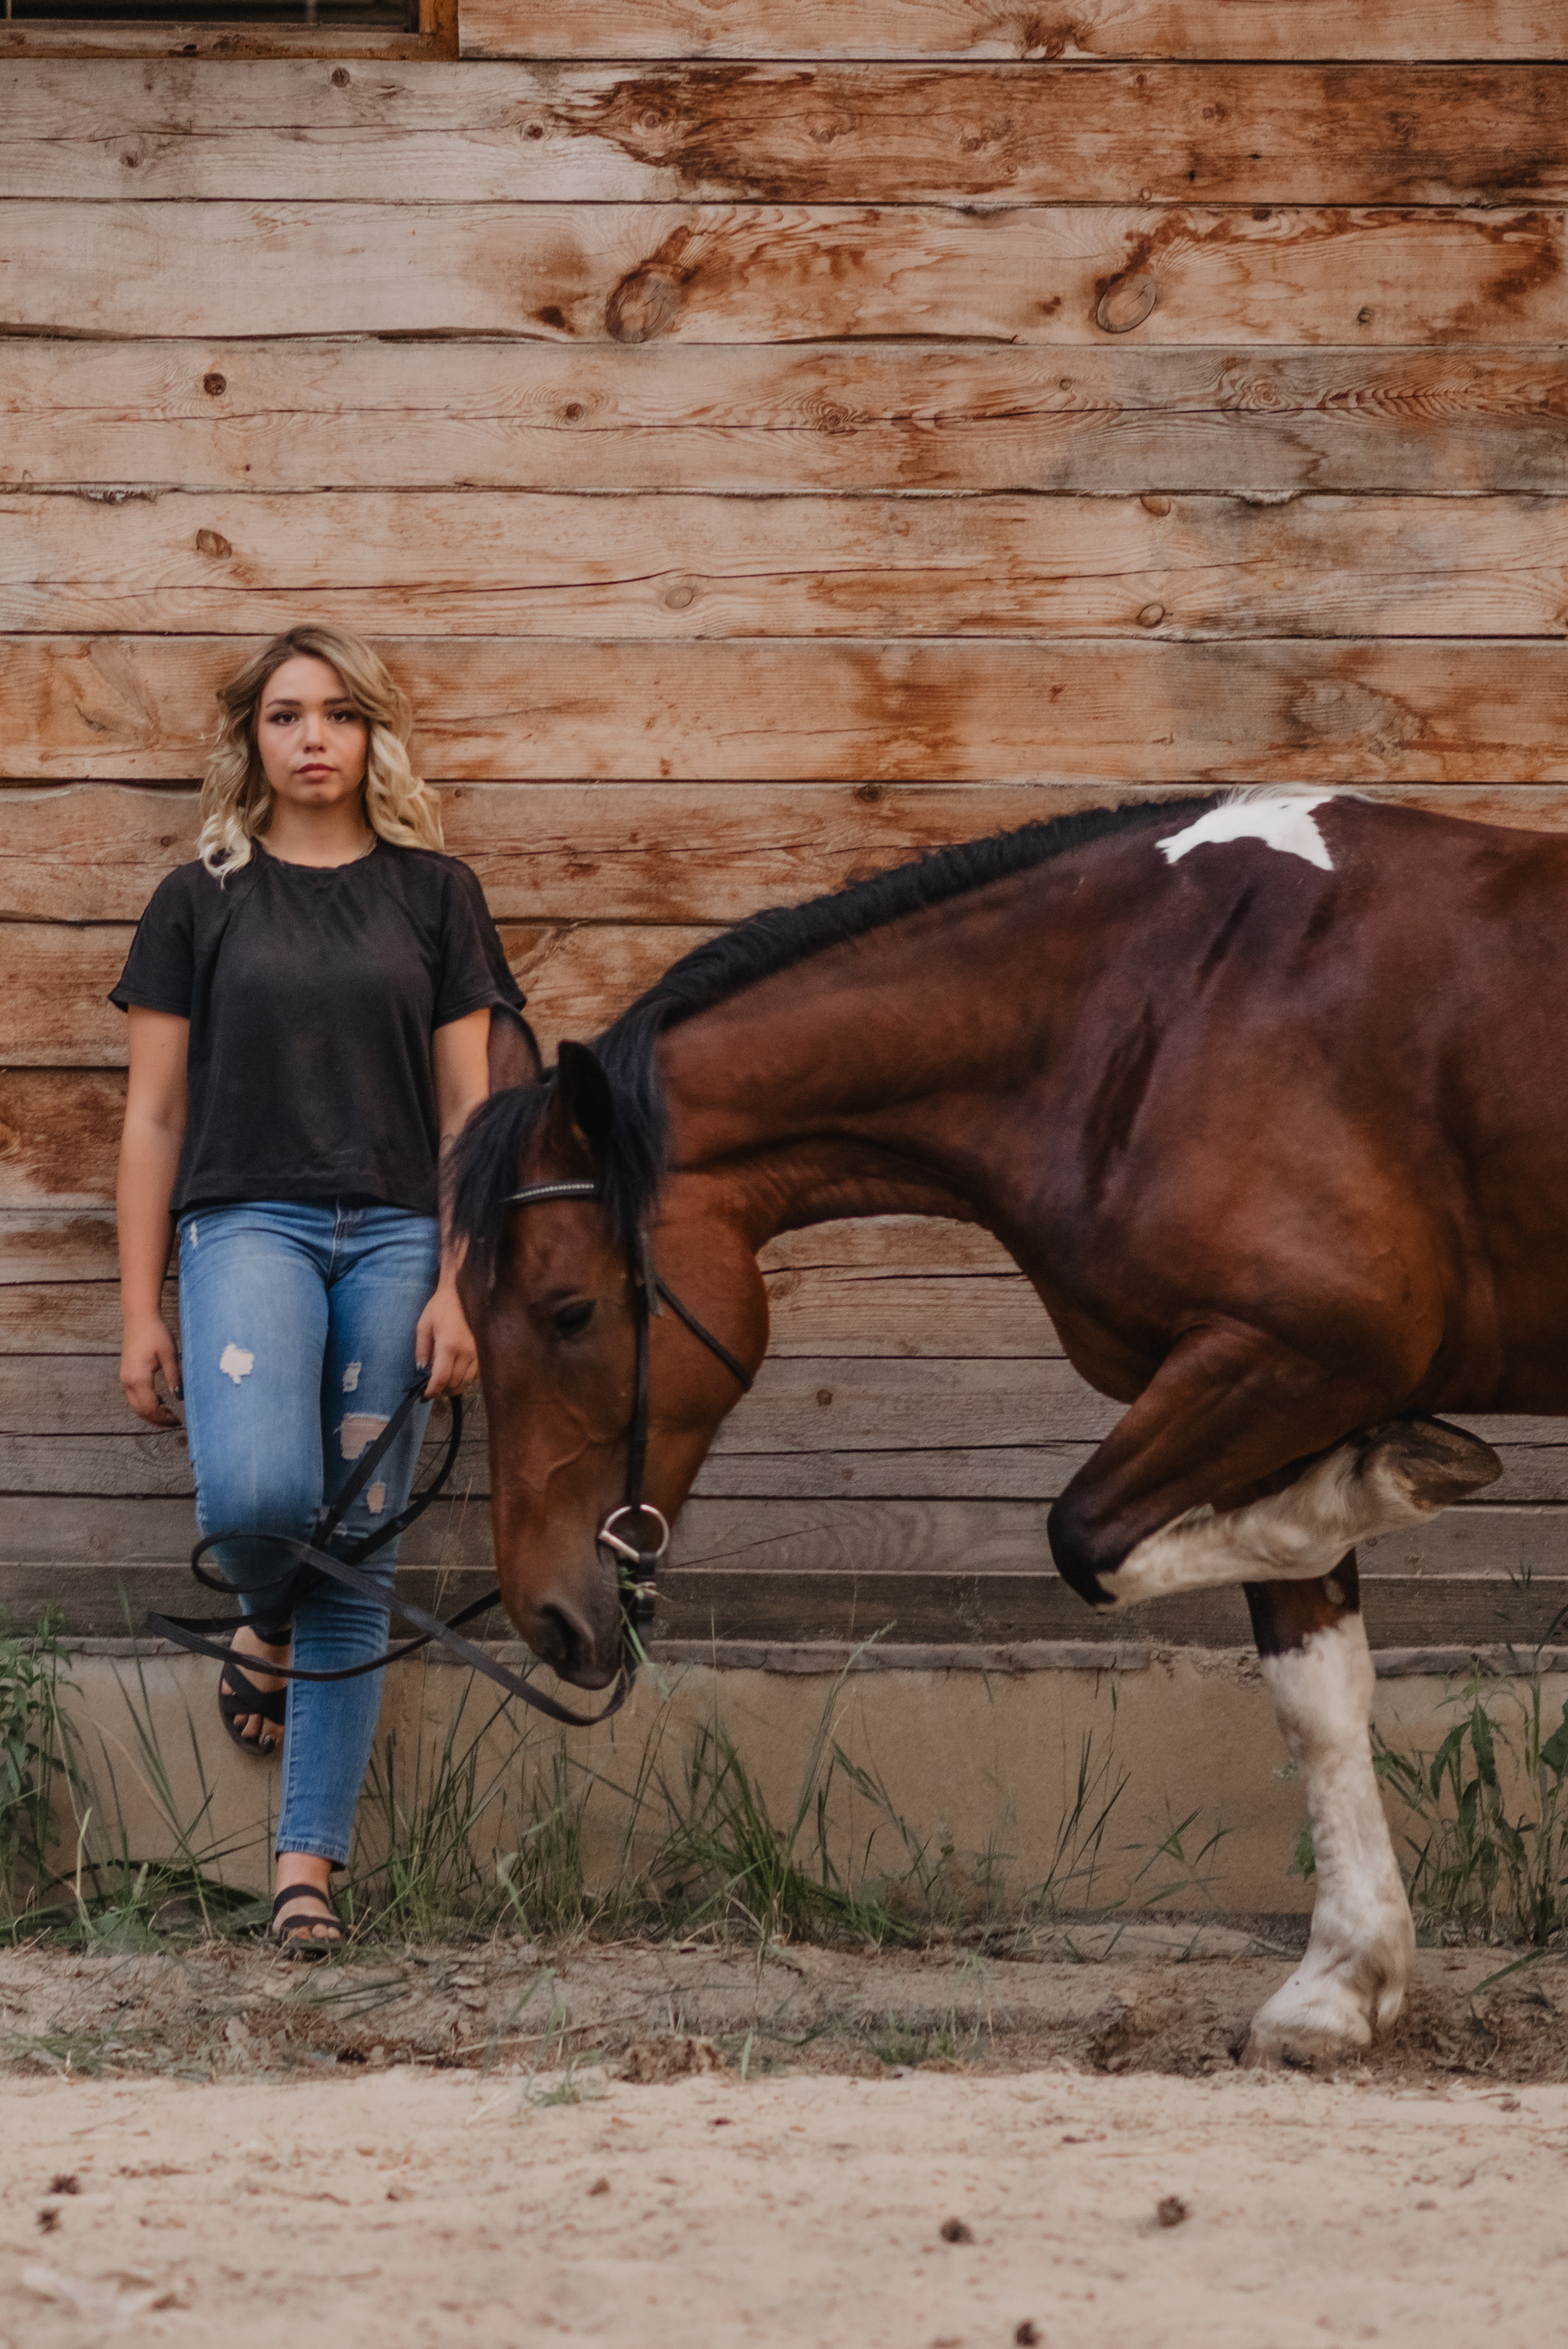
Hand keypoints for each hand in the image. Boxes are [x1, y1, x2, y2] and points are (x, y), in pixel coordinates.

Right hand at [121, 1314, 182, 1425]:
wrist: (139, 1318)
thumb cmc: (155, 1333)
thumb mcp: (170, 1355)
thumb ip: (174, 1376)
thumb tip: (180, 1396)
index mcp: (139, 1378)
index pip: (150, 1407)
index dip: (164, 1417)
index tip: (178, 1420)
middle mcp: (128, 1381)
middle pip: (141, 1410)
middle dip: (157, 1419)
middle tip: (174, 1421)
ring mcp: (124, 1379)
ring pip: (136, 1405)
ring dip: (151, 1412)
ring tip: (169, 1413)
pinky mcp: (126, 1375)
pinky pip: (134, 1397)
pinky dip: (146, 1403)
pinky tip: (160, 1401)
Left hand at [416, 1282, 477, 1398]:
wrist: (462, 1292)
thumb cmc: (440, 1308)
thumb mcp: (423, 1326)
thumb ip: (422, 1350)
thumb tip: (421, 1370)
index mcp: (449, 1346)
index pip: (441, 1378)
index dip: (432, 1391)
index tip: (425, 1396)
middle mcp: (466, 1352)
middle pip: (455, 1384)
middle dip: (442, 1391)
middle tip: (432, 1390)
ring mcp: (478, 1352)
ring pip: (466, 1381)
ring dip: (453, 1387)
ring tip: (443, 1384)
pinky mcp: (483, 1351)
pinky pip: (474, 1374)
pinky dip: (464, 1378)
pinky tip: (456, 1373)